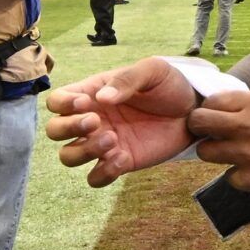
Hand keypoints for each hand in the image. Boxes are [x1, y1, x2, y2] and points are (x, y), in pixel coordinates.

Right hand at [45, 57, 199, 186]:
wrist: (195, 110)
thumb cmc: (170, 85)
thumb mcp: (152, 71)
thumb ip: (126, 81)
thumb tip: (102, 98)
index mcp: (93, 93)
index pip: (57, 101)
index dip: (62, 104)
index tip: (86, 103)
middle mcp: (93, 119)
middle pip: (54, 131)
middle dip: (68, 128)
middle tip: (96, 122)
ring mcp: (104, 143)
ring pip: (68, 157)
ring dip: (83, 152)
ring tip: (112, 140)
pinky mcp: (120, 162)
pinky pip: (95, 178)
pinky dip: (103, 173)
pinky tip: (123, 158)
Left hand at [186, 89, 249, 198]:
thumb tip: (226, 105)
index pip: (211, 102)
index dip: (210, 108)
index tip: (214, 115)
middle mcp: (249, 127)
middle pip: (199, 124)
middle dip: (199, 127)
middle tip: (208, 132)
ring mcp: (249, 156)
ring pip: (206, 152)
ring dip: (215, 151)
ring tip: (231, 151)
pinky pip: (229, 176)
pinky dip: (238, 174)